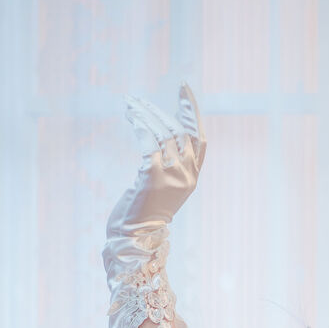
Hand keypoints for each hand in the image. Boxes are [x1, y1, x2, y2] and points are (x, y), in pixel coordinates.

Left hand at [105, 81, 206, 240]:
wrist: (135, 238)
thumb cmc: (145, 213)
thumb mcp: (165, 188)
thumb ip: (170, 166)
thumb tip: (159, 135)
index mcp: (193, 177)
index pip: (199, 137)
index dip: (192, 111)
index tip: (183, 88)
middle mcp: (187, 175)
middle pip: (179, 131)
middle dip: (158, 110)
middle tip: (137, 99)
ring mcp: (172, 176)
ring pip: (163, 134)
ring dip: (145, 115)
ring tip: (129, 105)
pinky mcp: (153, 177)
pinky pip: (149, 144)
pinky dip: (140, 127)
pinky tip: (132, 118)